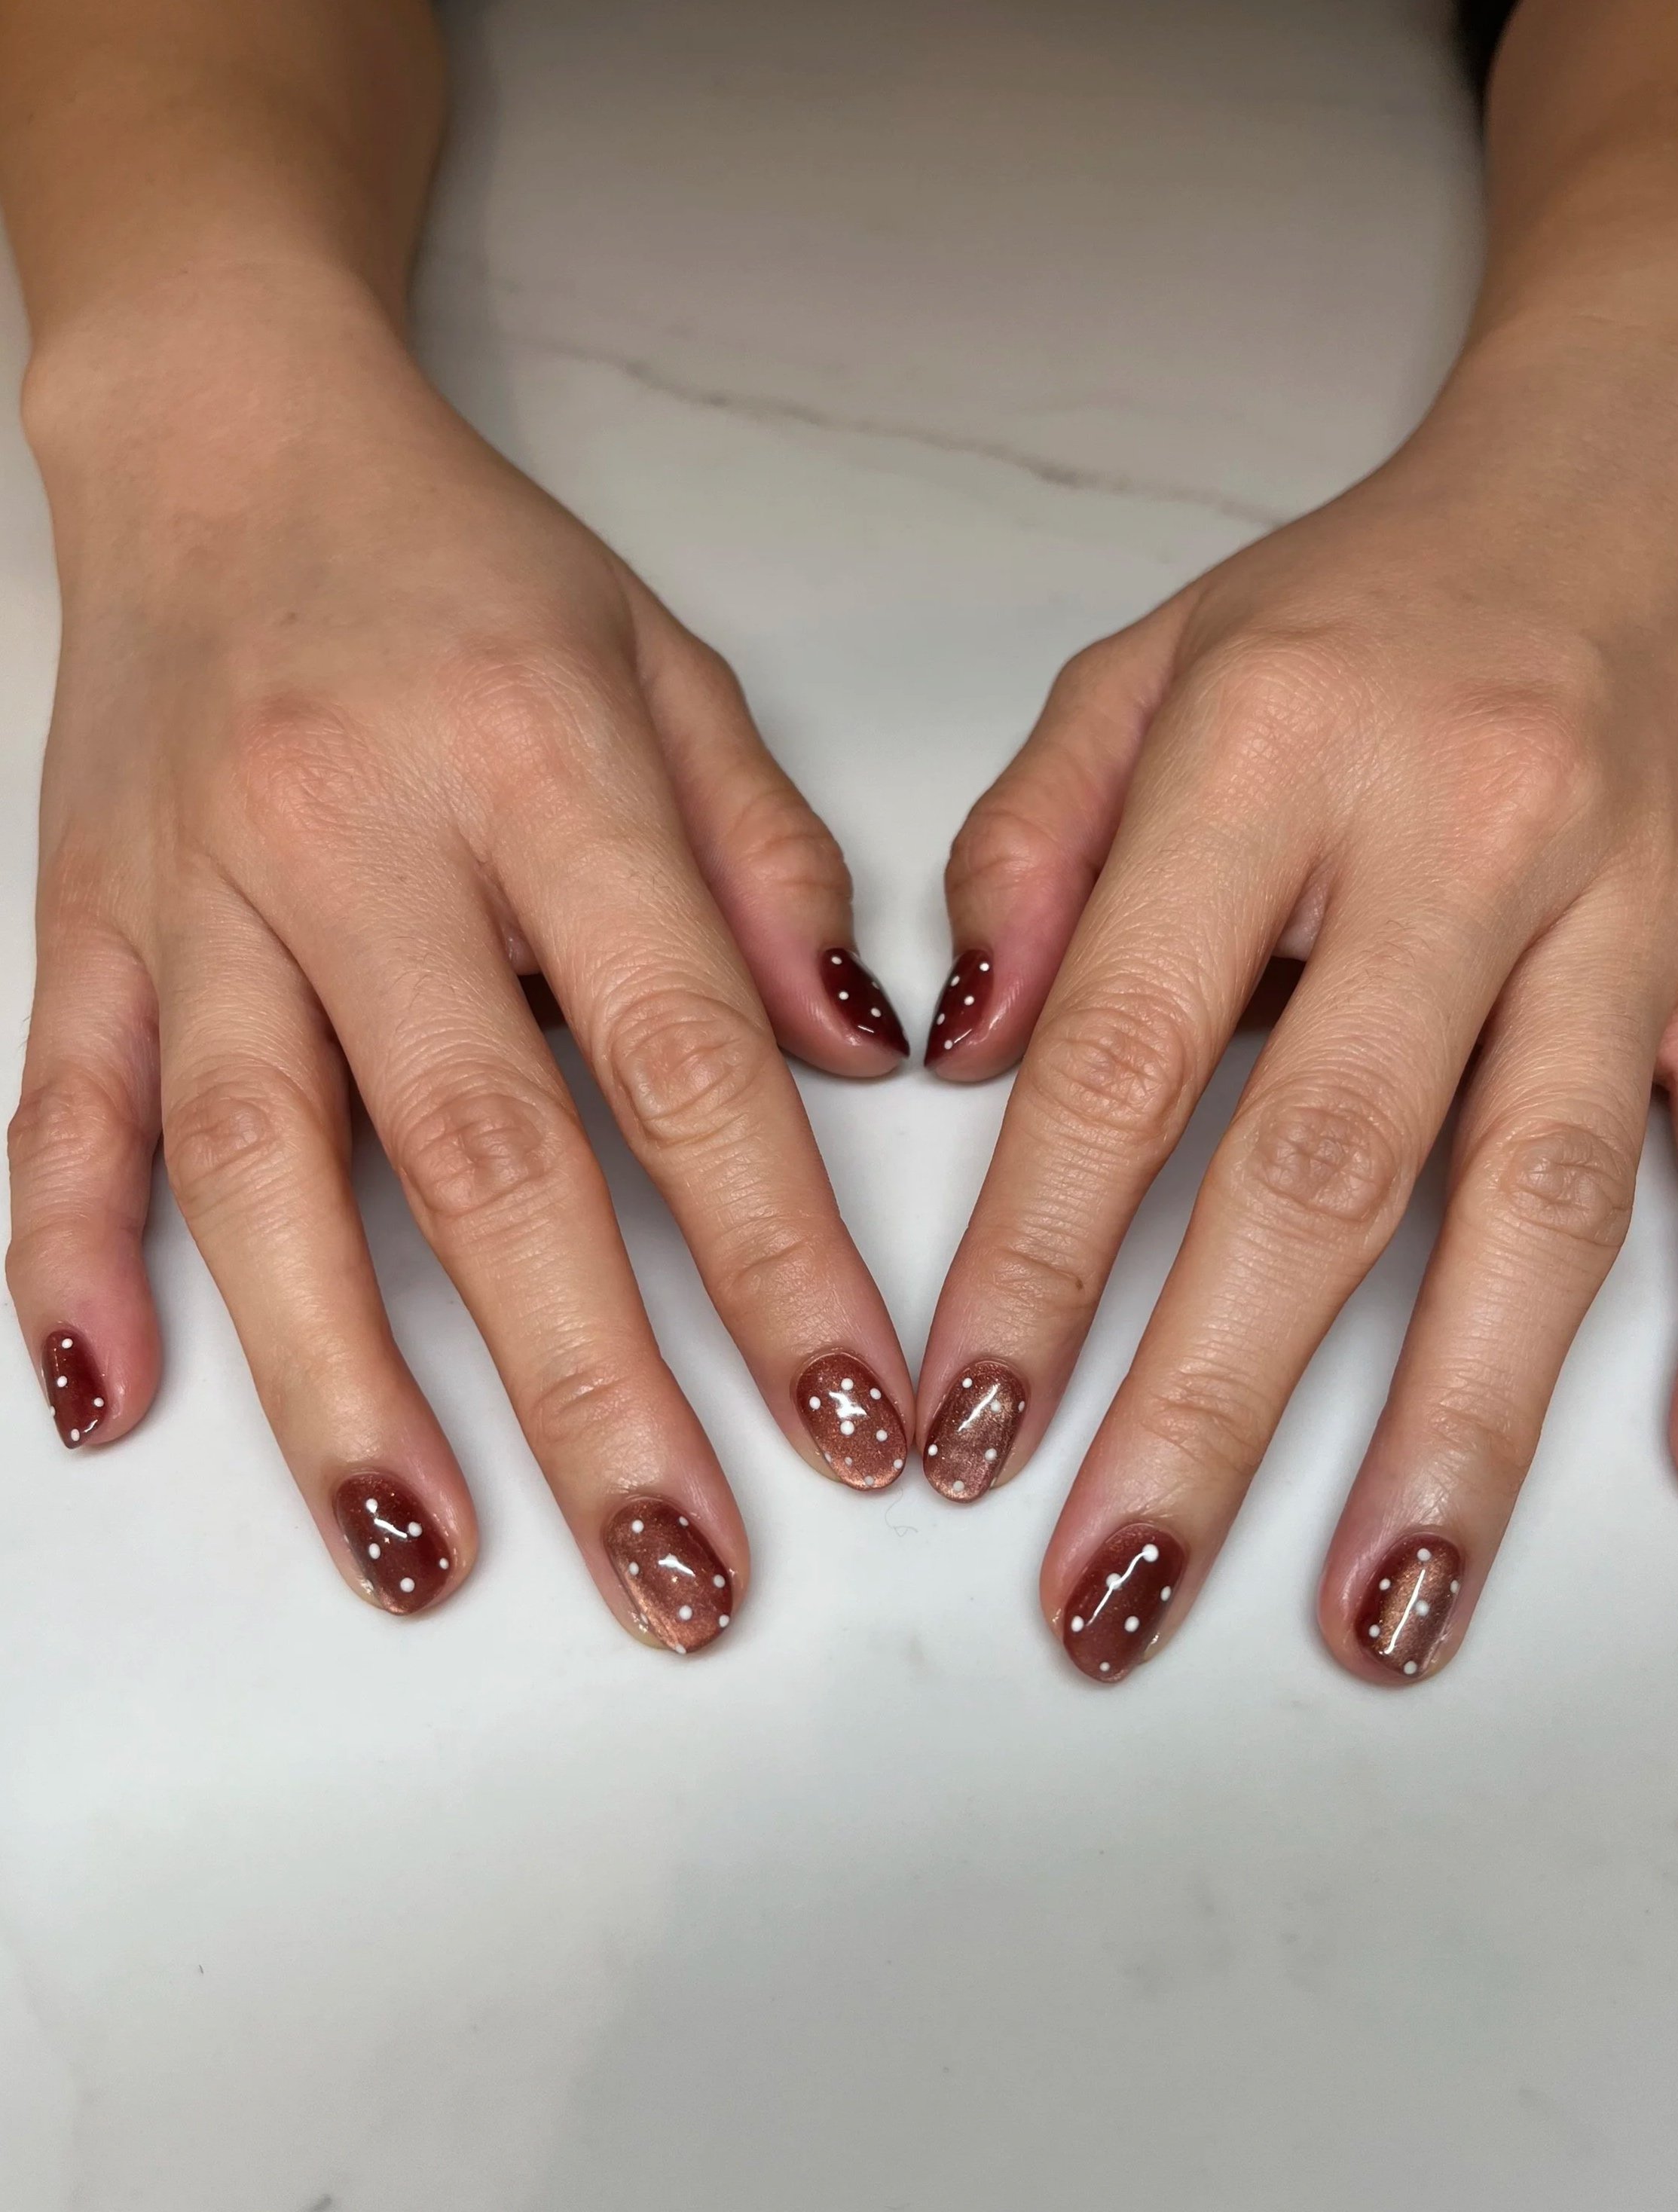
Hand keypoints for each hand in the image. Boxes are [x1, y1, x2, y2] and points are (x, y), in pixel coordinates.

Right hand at [6, 278, 912, 1644]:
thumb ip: (770, 868)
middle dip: (589, 1387)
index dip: (776, 1260)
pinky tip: (109, 1401)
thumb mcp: (669, 669)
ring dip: (338, 1381)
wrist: (230, 433)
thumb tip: (858, 1063)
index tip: (854, 1418)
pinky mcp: (85, 920)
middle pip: (479, 1151)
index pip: (684, 1056)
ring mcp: (200, 888)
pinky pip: (66, 1100)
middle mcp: (361, 835)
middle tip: (675, 1572)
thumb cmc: (471, 571)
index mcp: (541, 766)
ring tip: (420, 1557)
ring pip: (254, 1164)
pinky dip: (70, 1256)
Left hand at [919, 332, 1677, 1684]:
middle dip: (1208, 1401)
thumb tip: (961, 1061)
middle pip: (1328, 1166)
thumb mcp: (1147, 668)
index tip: (964, 1425)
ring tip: (1381, 1610)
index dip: (1034, 1263)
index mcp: (1276, 752)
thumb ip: (1031, 855)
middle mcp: (1466, 830)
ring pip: (1547, 1196)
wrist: (1636, 470)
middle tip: (1116, 1588)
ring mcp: (1639, 903)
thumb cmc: (1370, 601)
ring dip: (1460, 1427)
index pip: (1124, 1053)